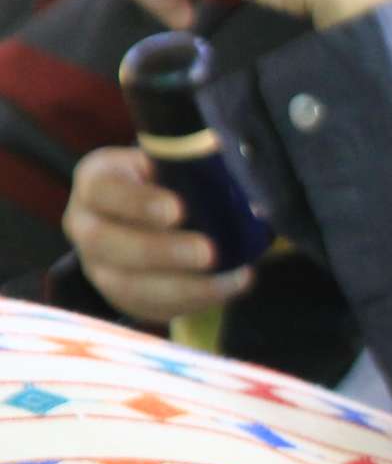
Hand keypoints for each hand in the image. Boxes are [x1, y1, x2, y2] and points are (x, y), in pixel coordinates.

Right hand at [61, 146, 247, 323]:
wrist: (160, 215)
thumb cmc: (172, 182)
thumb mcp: (174, 164)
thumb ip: (193, 164)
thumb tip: (227, 155)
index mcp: (96, 181)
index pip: (103, 190)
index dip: (138, 202)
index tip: (178, 209)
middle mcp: (85, 224)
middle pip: (107, 242)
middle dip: (161, 251)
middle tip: (209, 251)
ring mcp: (98, 265)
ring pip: (128, 285)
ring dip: (184, 286)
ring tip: (233, 277)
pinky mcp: (121, 297)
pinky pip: (152, 308)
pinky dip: (196, 302)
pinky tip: (231, 287)